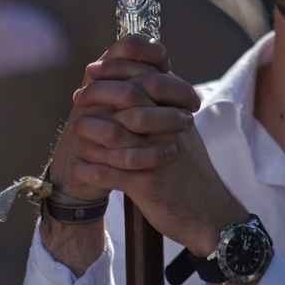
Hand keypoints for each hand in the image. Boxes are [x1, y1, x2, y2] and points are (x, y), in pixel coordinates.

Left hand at [62, 36, 244, 257]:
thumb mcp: (183, 134)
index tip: (92, 72)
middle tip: (79, 97)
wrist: (210, 214)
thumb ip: (163, 109)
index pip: (147, 76)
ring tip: (75, 129)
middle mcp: (171, 130)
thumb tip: (133, 81)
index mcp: (178, 114)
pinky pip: (110, 174)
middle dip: (98, 93)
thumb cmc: (188, 171)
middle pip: (129, 97)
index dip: (116, 70)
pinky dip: (89, 170)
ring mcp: (159, 156)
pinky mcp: (148, 185)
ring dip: (90, 129)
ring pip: (115, 134)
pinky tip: (76, 166)